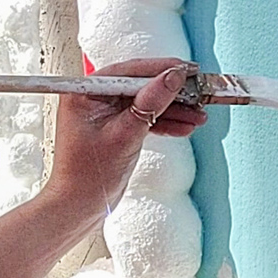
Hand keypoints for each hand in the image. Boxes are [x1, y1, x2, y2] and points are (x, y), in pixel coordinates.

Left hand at [44, 58, 207, 218]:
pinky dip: (165, 123)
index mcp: (86, 93)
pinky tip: (184, 126)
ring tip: (198, 115)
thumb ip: (150, 103)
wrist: (79, 207)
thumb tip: (172, 78)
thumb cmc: (87, 175)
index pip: (129, 72)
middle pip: (142, 86)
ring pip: (147, 103)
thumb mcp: (124, 134)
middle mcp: (95, 99)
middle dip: (172, 93)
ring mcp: (107, 114)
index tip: (187, 70)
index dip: (161, 69)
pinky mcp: (117, 128)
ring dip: (174, 110)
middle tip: (198, 92)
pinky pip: (145, 118)